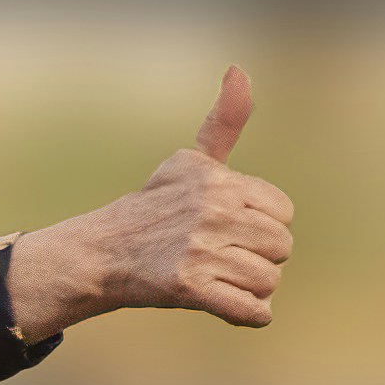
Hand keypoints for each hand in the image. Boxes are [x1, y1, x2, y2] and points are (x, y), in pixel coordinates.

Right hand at [5, 68, 289, 330]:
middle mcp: (211, 210)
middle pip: (280, 248)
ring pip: (268, 281)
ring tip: (219, 278)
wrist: (102, 254)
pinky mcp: (187, 286)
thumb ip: (224, 121)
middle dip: (258, 258)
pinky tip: (229, 306)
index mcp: (218, 181)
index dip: (260, 225)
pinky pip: (252, 311)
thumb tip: (239, 69)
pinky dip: (248, 315)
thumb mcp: (190, 162)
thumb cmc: (154, 208)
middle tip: (221, 256)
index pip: (282, 212)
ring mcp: (199, 249)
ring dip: (250, 288)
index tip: (227, 227)